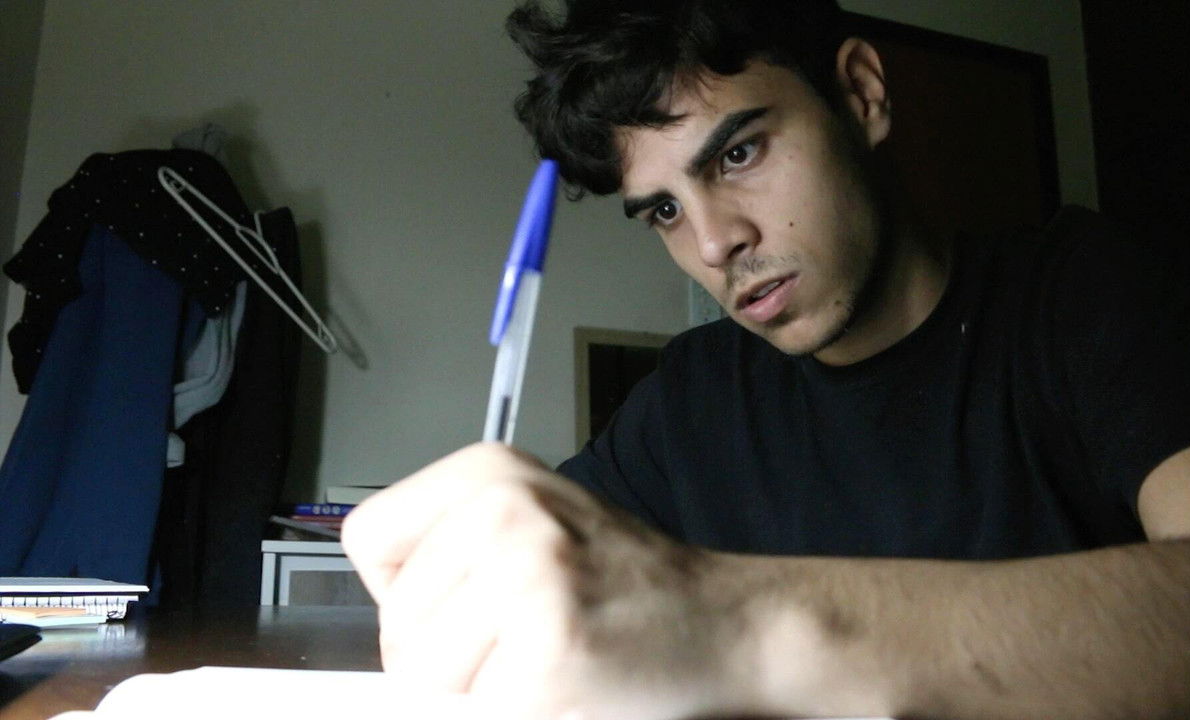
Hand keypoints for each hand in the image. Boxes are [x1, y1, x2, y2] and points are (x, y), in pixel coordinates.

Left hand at [341, 443, 756, 719]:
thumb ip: (451, 553)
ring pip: (422, 676)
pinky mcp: (550, 649)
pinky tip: (568, 679)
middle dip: (446, 654)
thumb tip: (382, 627)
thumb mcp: (531, 523)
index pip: (369, 539)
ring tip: (544, 654)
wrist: (730, 621)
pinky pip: (476, 711)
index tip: (462, 601)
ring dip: (479, 689)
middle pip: (394, 622)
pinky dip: (516, 712)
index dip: (407, 592)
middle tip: (525, 635)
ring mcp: (529, 574)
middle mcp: (505, 508)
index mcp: (490, 470)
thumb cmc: (627, 582)